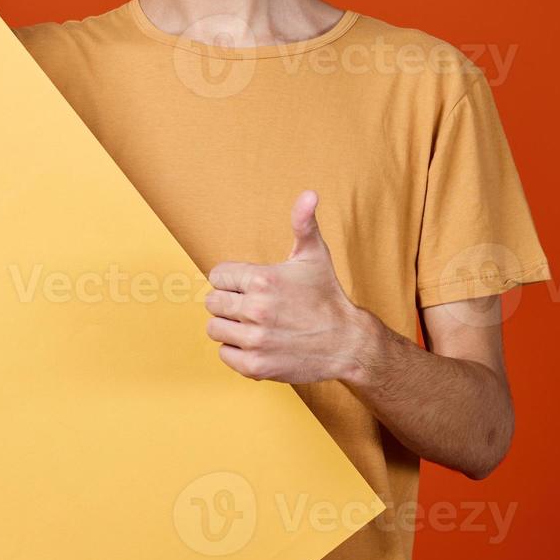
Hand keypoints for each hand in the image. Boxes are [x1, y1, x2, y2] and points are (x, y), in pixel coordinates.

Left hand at [204, 190, 377, 384]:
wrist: (347, 343)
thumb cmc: (326, 296)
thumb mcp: (314, 255)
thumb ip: (303, 223)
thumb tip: (309, 193)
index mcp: (263, 280)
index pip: (217, 276)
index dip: (233, 280)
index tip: (252, 286)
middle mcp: (255, 310)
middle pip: (212, 302)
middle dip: (229, 302)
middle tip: (253, 306)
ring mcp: (254, 340)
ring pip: (214, 328)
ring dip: (230, 327)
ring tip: (255, 324)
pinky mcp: (254, 366)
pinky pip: (224, 354)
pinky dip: (236, 351)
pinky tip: (258, 343)